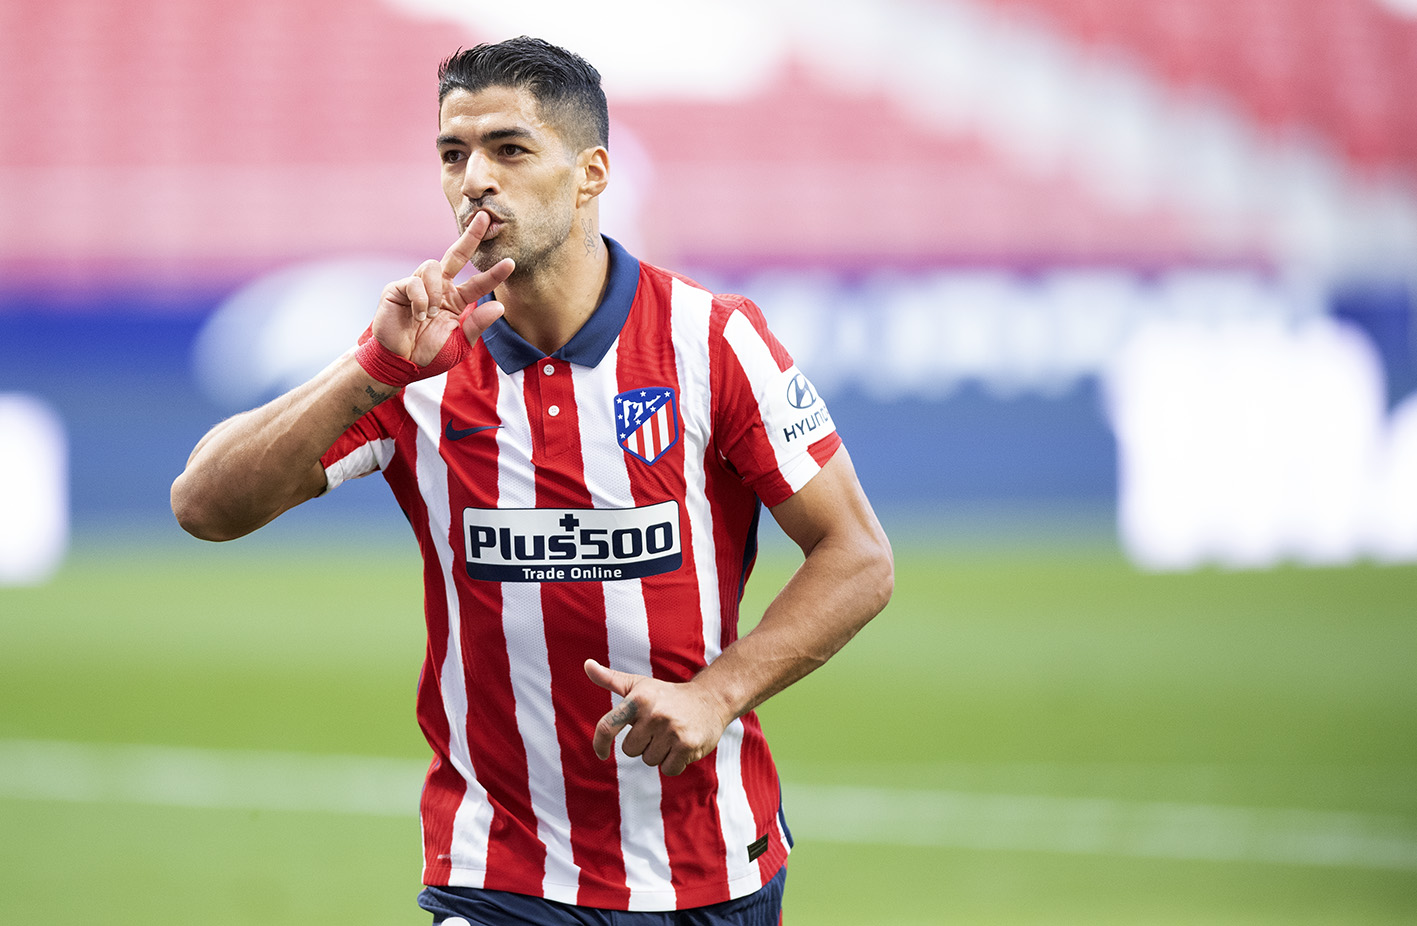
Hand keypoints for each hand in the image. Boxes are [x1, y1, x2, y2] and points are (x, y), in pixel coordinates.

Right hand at [371, 211, 514, 365]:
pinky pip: (414, 282)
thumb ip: (477, 324)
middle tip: (485, 217)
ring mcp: (418, 285)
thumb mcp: (460, 343)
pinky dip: (420, 300)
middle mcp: (439, 288)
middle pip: (456, 254)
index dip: (494, 273)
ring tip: (430, 314)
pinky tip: (418, 316)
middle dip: (471, 236)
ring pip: (433, 266)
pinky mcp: (398, 288)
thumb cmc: (429, 355)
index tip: (511, 262)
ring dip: (435, 291)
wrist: (401, 364)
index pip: (478, 282)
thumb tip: (499, 306)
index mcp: (456, 300)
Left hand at [585, 658, 734, 776]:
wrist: (711, 699)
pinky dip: (674, 762)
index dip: (599, 743)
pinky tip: (682, 744)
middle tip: (659, 728)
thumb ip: (610, 679)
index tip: (601, 753)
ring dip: (659, 752)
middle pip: (630, 750)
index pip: (608, 726)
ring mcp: (672, 730)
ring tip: (672, 734)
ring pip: (649, 760)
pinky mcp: (687, 745)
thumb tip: (586, 665)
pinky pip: (668, 769)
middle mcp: (654, 713)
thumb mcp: (639, 685)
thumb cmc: (667, 694)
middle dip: (642, 744)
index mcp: (638, 699)